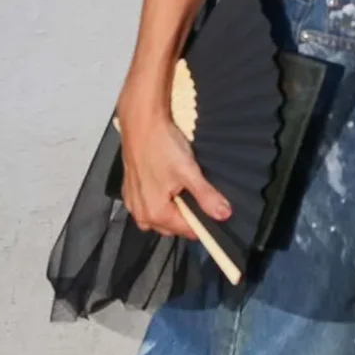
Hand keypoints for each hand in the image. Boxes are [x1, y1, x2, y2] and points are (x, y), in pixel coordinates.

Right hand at [113, 92, 230, 240]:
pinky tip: (165, 182)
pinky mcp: (130, 192)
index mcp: (156, 213)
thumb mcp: (189, 172)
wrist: (140, 123)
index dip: (202, 222)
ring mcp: (133, 203)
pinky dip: (159, 199)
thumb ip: (207, 196)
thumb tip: (223, 213)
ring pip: (160, 217)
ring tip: (179, 185)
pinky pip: (148, 206)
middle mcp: (141, 213)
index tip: (211, 209)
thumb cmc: (161, 145)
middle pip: (172, 226)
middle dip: (186, 215)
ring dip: (172, 208)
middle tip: (193, 190)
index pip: (187, 231)